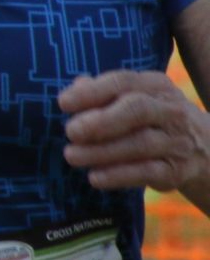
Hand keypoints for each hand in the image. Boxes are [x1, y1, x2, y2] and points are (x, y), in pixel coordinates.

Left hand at [60, 70, 209, 192]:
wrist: (201, 147)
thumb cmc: (149, 117)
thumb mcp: (131, 97)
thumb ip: (102, 92)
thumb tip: (76, 87)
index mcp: (154, 85)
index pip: (123, 82)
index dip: (92, 92)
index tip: (63, 103)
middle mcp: (170, 110)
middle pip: (137, 110)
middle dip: (101, 120)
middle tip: (71, 131)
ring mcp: (176, 140)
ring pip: (141, 143)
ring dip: (102, 151)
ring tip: (72, 155)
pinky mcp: (177, 170)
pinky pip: (148, 172)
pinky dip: (119, 175)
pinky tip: (95, 177)